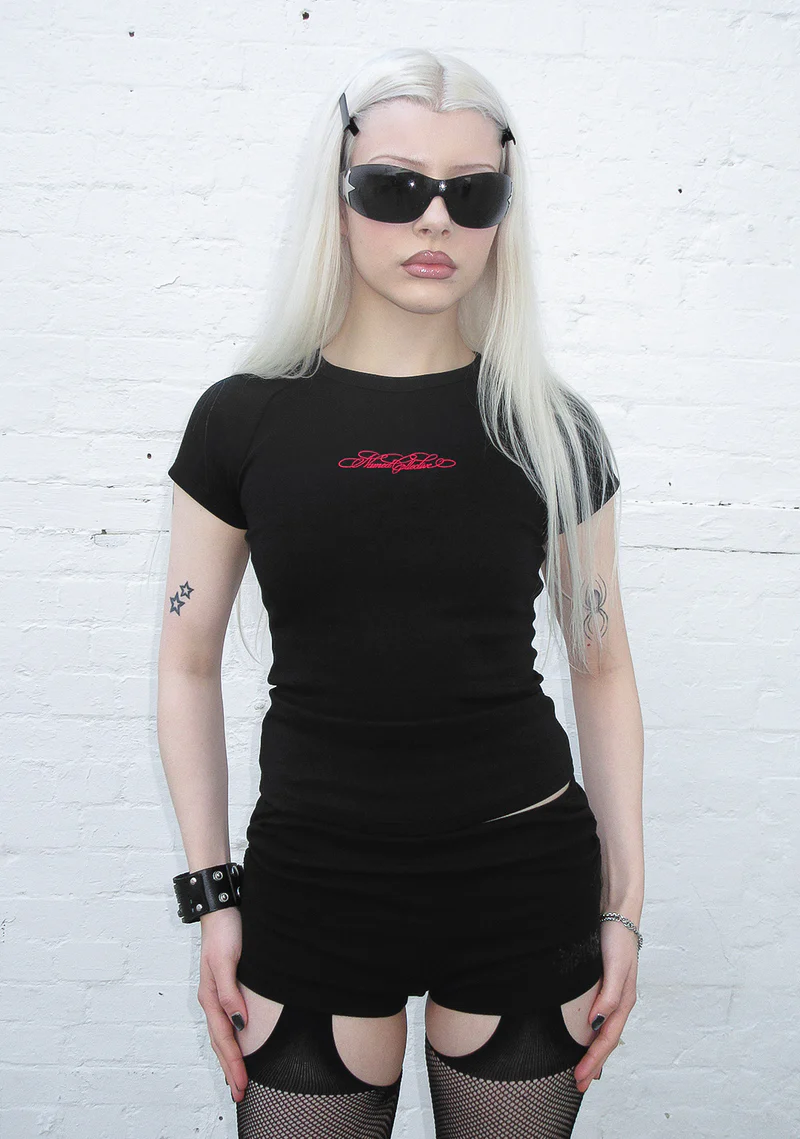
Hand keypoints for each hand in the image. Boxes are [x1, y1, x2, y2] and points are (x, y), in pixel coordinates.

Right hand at [197, 907, 248, 1103]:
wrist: (222, 907)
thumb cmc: (225, 932)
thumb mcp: (226, 962)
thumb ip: (230, 993)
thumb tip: (239, 1025)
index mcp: (211, 997)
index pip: (224, 1039)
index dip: (234, 1064)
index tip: (242, 1086)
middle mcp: (212, 999)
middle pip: (221, 1042)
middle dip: (230, 1069)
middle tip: (239, 1094)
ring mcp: (217, 993)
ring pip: (222, 1034)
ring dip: (229, 1057)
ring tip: (236, 1078)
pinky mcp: (225, 985)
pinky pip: (226, 1020)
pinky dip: (230, 1039)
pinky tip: (236, 1043)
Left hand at [573, 919, 637, 1093]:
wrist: (616, 909)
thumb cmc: (617, 936)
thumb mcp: (615, 966)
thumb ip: (608, 995)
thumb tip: (597, 1025)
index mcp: (623, 1000)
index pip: (607, 1039)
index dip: (593, 1061)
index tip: (580, 1080)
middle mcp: (618, 1001)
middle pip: (605, 1040)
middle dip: (593, 1065)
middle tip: (578, 1085)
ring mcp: (611, 993)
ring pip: (602, 1031)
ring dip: (592, 1052)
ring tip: (581, 1069)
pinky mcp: (602, 984)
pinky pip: (597, 1016)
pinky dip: (590, 1032)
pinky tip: (583, 1036)